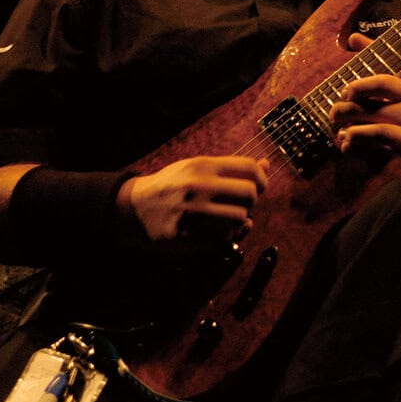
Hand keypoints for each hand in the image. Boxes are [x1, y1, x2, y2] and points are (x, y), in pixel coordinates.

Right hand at [117, 155, 268, 250]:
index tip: (258, 186)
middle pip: (250, 193)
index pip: (249, 168)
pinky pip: (225, 238)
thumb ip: (231, 167)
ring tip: (228, 217)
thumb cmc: (171, 185)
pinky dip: (229, 235)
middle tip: (241, 203)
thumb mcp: (197, 168)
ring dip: (240, 219)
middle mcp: (199, 186)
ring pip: (241, 217)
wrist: (134, 208)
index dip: (261, 179)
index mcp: (202, 166)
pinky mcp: (188, 235)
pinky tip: (219, 230)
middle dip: (252, 200)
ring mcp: (193, 212)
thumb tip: (266, 164)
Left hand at [328, 33, 400, 157]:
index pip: (382, 83)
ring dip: (351, 132)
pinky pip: (378, 151)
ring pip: (376, 132)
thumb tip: (352, 37)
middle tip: (333, 114)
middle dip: (346, 112)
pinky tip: (346, 144)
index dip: (359, 86)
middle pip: (374, 110)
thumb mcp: (400, 81)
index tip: (345, 92)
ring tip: (338, 130)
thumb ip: (376, 58)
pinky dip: (358, 148)